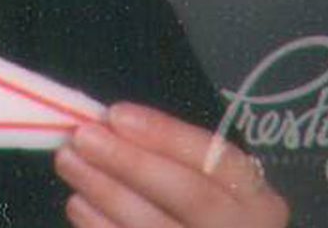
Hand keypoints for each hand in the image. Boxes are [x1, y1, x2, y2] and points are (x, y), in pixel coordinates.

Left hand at [54, 102, 290, 227]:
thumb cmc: (200, 214)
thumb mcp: (206, 184)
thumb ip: (168, 157)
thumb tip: (108, 126)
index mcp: (257, 200)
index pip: (215, 160)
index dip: (165, 134)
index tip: (115, 114)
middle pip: (189, 195)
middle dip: (130, 162)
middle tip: (81, 138)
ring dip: (105, 193)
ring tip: (69, 164)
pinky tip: (78, 205)